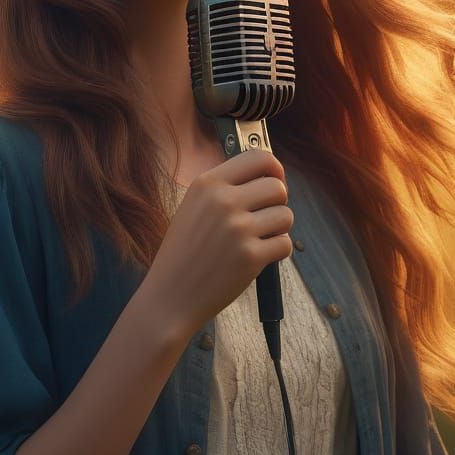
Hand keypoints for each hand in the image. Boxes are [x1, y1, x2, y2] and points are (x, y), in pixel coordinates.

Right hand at [140, 147, 293, 339]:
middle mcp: (223, 201)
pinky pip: (284, 244)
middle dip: (278, 203)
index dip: (275, 169)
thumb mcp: (193, 206)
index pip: (259, 157)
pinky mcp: (250, 257)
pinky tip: (258, 256)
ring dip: (279, 228)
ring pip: (286, 215)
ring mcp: (238, 229)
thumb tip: (269, 176)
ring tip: (258, 239)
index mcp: (207, 184)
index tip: (276, 180)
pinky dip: (277, 251)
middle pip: (277, 187)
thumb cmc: (184, 253)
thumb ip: (225, 188)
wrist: (169, 296)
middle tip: (265, 218)